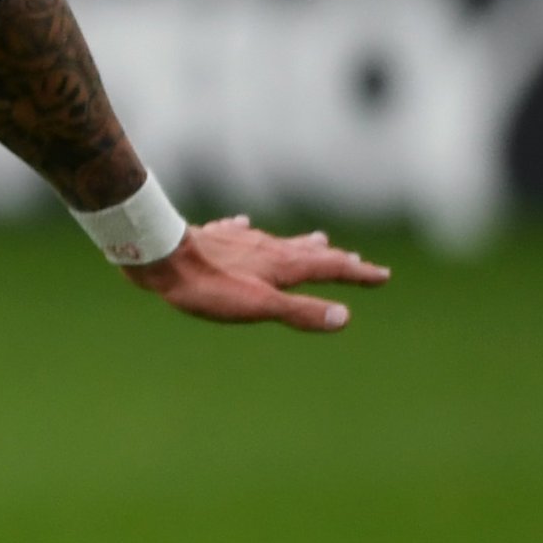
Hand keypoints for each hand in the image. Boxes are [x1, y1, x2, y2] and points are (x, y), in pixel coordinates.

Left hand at [126, 215, 390, 331]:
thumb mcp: (260, 306)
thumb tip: (345, 318)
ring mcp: (240, 241)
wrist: (160, 255)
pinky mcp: (213, 238)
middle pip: (308, 253)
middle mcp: (267, 248)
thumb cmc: (209, 286)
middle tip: (357, 261)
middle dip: (335, 259)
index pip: (331, 268)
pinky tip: (242, 225)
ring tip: (318, 240)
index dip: (358, 273)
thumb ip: (301, 311)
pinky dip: (248, 232)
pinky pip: (237, 232)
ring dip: (301, 244)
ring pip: (278, 242)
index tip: (382, 275)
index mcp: (283, 265)